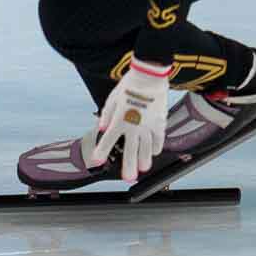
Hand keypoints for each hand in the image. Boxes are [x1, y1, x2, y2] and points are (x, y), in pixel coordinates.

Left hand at [92, 57, 171, 183]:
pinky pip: (159, 138)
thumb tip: (101, 128)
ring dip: (144, 160)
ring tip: (143, 169)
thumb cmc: (128, 85)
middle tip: (127, 178)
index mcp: (119, 120)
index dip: (101, 152)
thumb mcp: (112, 98)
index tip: (96, 161)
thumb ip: (106, 115)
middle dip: (128, 166)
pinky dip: (157, 146)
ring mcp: (147, 125)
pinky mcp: (159, 121)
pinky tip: (154, 152)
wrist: (148, 76)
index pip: (108, 141)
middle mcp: (133, 126)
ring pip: (146, 148)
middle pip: (130, 151)